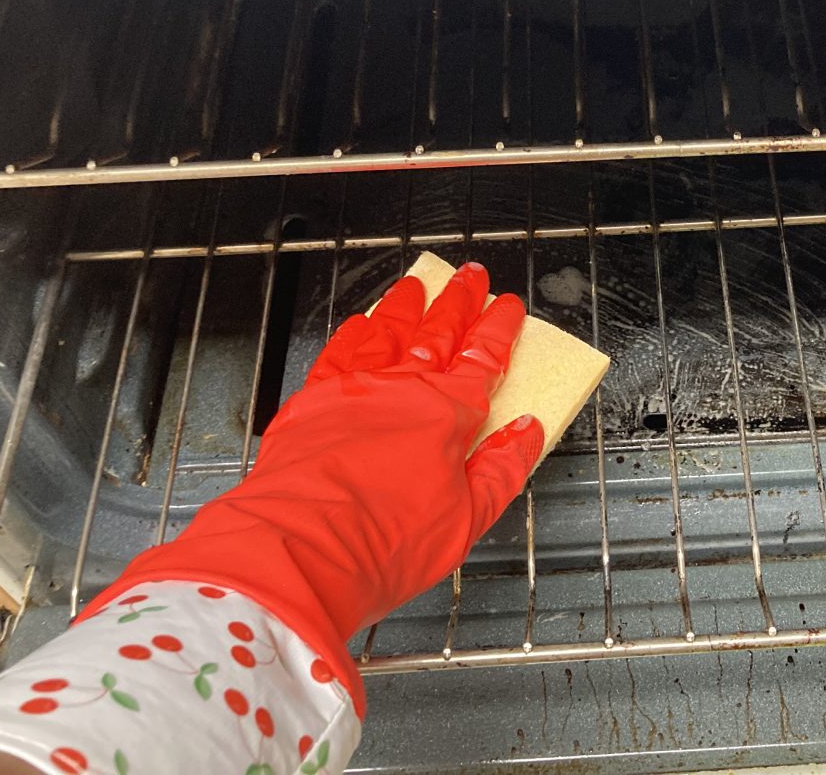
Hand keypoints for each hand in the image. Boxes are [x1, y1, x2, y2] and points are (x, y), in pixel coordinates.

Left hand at [76, 261, 542, 713]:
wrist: (298, 550)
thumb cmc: (380, 544)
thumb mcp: (466, 521)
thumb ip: (501, 470)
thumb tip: (527, 433)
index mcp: (447, 414)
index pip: (483, 357)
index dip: (500, 327)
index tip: (509, 305)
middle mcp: (402, 389)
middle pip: (438, 331)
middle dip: (459, 301)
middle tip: (471, 276)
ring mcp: (355, 389)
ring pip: (388, 331)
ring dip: (407, 306)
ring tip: (416, 287)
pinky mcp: (313, 401)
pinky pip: (339, 352)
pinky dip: (353, 333)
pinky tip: (360, 324)